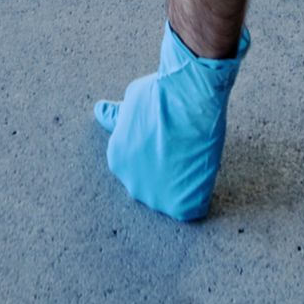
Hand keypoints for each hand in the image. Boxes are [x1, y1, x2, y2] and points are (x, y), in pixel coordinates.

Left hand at [94, 23, 249, 220]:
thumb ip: (117, 117)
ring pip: (172, 198)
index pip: (138, 164)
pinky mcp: (180, 207)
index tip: (170, 136)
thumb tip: (100, 111)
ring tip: (194, 156)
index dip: (158, 150)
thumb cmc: (162, 95)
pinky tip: (203, 172)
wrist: (189, 100)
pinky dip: (200, 195)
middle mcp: (130, 184)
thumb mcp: (131, 102)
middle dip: (166, 169)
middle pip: (152, 185)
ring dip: (184, 183)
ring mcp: (155, 199)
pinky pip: (192, 209)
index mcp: (117, 160)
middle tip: (183, 146)